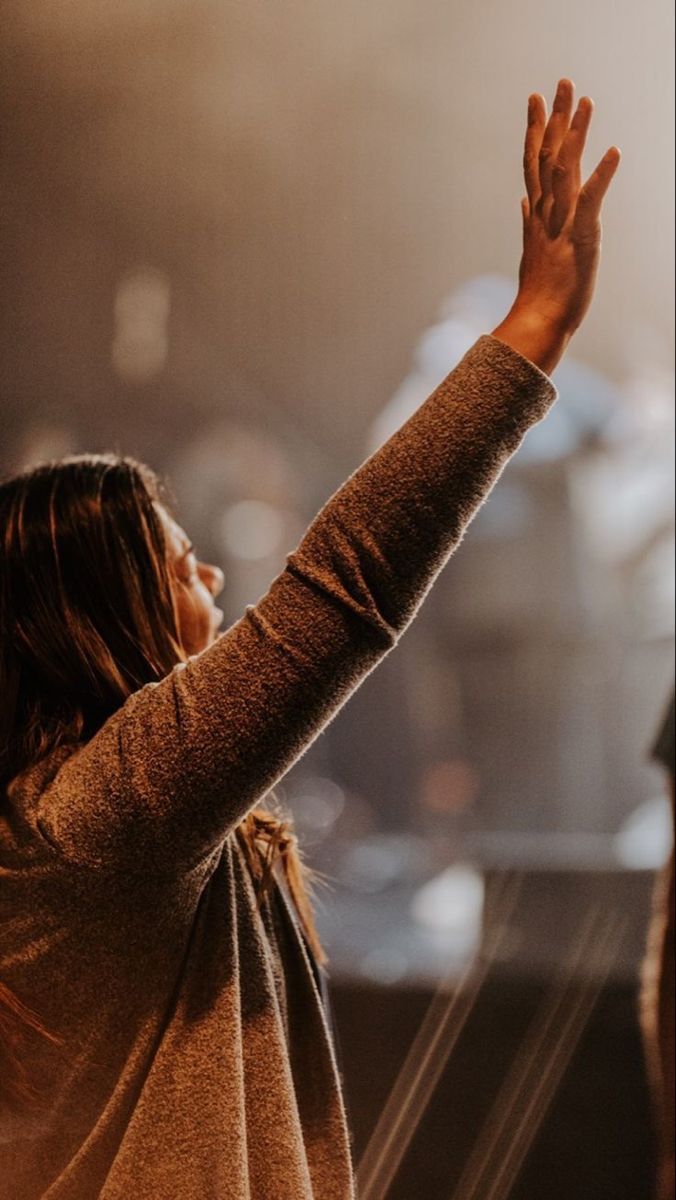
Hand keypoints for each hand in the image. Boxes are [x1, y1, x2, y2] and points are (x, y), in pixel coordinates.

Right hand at [492, 79, 619, 373]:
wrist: (539, 321)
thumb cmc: (540, 293)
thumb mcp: (534, 250)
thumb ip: (529, 221)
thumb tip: (523, 201)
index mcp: (538, 213)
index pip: (534, 163)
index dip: (536, 129)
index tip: (537, 99)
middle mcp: (547, 211)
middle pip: (548, 156)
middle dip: (555, 118)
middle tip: (561, 82)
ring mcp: (562, 222)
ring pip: (565, 169)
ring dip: (575, 134)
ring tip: (585, 101)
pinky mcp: (581, 236)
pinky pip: (591, 201)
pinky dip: (602, 175)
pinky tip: (614, 151)